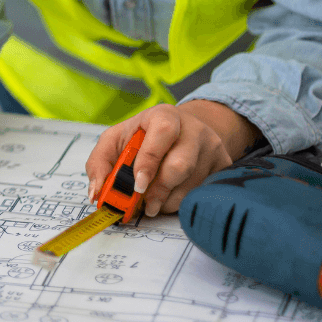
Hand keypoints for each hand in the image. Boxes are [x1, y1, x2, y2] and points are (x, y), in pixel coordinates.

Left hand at [84, 101, 260, 217]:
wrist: (184, 130)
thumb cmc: (144, 136)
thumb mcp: (116, 140)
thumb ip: (100, 163)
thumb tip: (96, 193)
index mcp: (163, 116)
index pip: (161, 134)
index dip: (149, 162)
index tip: (137, 185)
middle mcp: (193, 129)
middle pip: (180, 165)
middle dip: (159, 190)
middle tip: (145, 205)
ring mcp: (212, 147)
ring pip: (193, 185)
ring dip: (170, 201)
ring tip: (155, 203)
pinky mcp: (224, 165)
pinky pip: (206, 192)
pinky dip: (186, 202)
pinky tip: (173, 199)